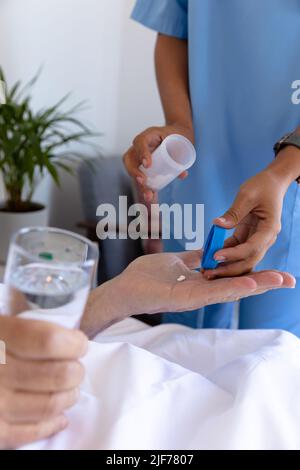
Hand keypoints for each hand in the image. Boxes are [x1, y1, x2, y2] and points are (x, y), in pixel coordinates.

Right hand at [0, 316, 87, 448]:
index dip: (73, 344)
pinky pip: (30, 432)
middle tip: (75, 367)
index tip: (79, 343)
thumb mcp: (0, 323)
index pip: (49, 342)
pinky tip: (60, 416)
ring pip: (51, 404)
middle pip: (58, 375)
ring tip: (69, 389)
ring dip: (69, 396)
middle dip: (75, 371)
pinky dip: (52, 424)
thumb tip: (69, 340)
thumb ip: (28, 329)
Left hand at [82, 251, 294, 336]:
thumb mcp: (177, 262)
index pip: (233, 278)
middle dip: (263, 283)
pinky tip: (248, 284)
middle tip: (289, 280)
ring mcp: (194, 298)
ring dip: (253, 286)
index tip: (276, 272)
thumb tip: (208, 252)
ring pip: (228, 292)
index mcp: (202, 283)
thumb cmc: (147, 276)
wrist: (124, 287)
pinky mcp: (183, 299)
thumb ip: (194, 259)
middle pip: (236, 287)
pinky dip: (229, 288)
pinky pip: (209, 293)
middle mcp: (202, 292)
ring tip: (277, 280)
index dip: (255, 275)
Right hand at [123, 124, 193, 201]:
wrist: (178, 134)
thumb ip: (182, 155)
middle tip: (142, 181)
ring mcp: (139, 156)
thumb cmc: (179, 135)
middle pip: (129, 158)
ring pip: (133, 170)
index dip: (142, 153)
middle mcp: (140, 146)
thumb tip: (182, 174)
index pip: (141, 141)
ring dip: (140, 184)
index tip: (148, 165)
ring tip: (148, 196)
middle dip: (134, 171)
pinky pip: (140, 177)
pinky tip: (151, 198)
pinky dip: (145, 188)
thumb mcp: (182, 141)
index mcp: (150, 134)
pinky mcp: (143, 167)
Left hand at [205, 169, 287, 277]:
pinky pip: (235, 251)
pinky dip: (223, 255)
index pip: (252, 248)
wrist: (272, 183)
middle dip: (228, 269)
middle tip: (208, 272)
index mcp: (269, 229)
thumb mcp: (247, 195)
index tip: (215, 255)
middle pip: (248, 261)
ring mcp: (257, 240)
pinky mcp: (247, 238)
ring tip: (206, 269)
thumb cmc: (262, 186)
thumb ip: (234, 212)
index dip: (233, 254)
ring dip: (225, 266)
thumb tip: (218, 224)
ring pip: (242, 260)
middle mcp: (265, 239)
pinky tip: (208, 257)